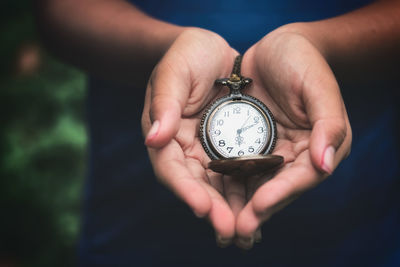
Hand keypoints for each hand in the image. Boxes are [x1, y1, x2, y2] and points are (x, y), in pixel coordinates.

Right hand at [142, 28, 238, 243]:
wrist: (212, 51)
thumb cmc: (187, 55)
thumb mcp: (174, 72)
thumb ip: (164, 103)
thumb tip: (154, 138)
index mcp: (165, 134)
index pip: (170, 168)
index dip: (185, 190)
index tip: (203, 208)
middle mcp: (184, 149)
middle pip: (196, 185)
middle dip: (213, 209)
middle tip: (231, 232)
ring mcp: (207, 151)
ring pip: (218, 186)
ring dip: (232, 210)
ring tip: (248, 234)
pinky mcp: (229, 148)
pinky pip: (238, 173)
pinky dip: (247, 192)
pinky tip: (261, 209)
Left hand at [231, 25, 351, 246]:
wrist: (276, 48)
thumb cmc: (302, 61)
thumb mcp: (318, 85)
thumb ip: (327, 123)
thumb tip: (325, 164)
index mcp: (319, 144)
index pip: (303, 176)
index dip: (282, 192)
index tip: (259, 206)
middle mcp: (296, 154)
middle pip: (278, 187)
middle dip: (258, 209)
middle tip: (237, 229)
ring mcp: (272, 151)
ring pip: (257, 183)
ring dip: (240, 205)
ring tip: (222, 224)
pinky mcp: (250, 145)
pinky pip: (238, 167)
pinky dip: (227, 183)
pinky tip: (212, 197)